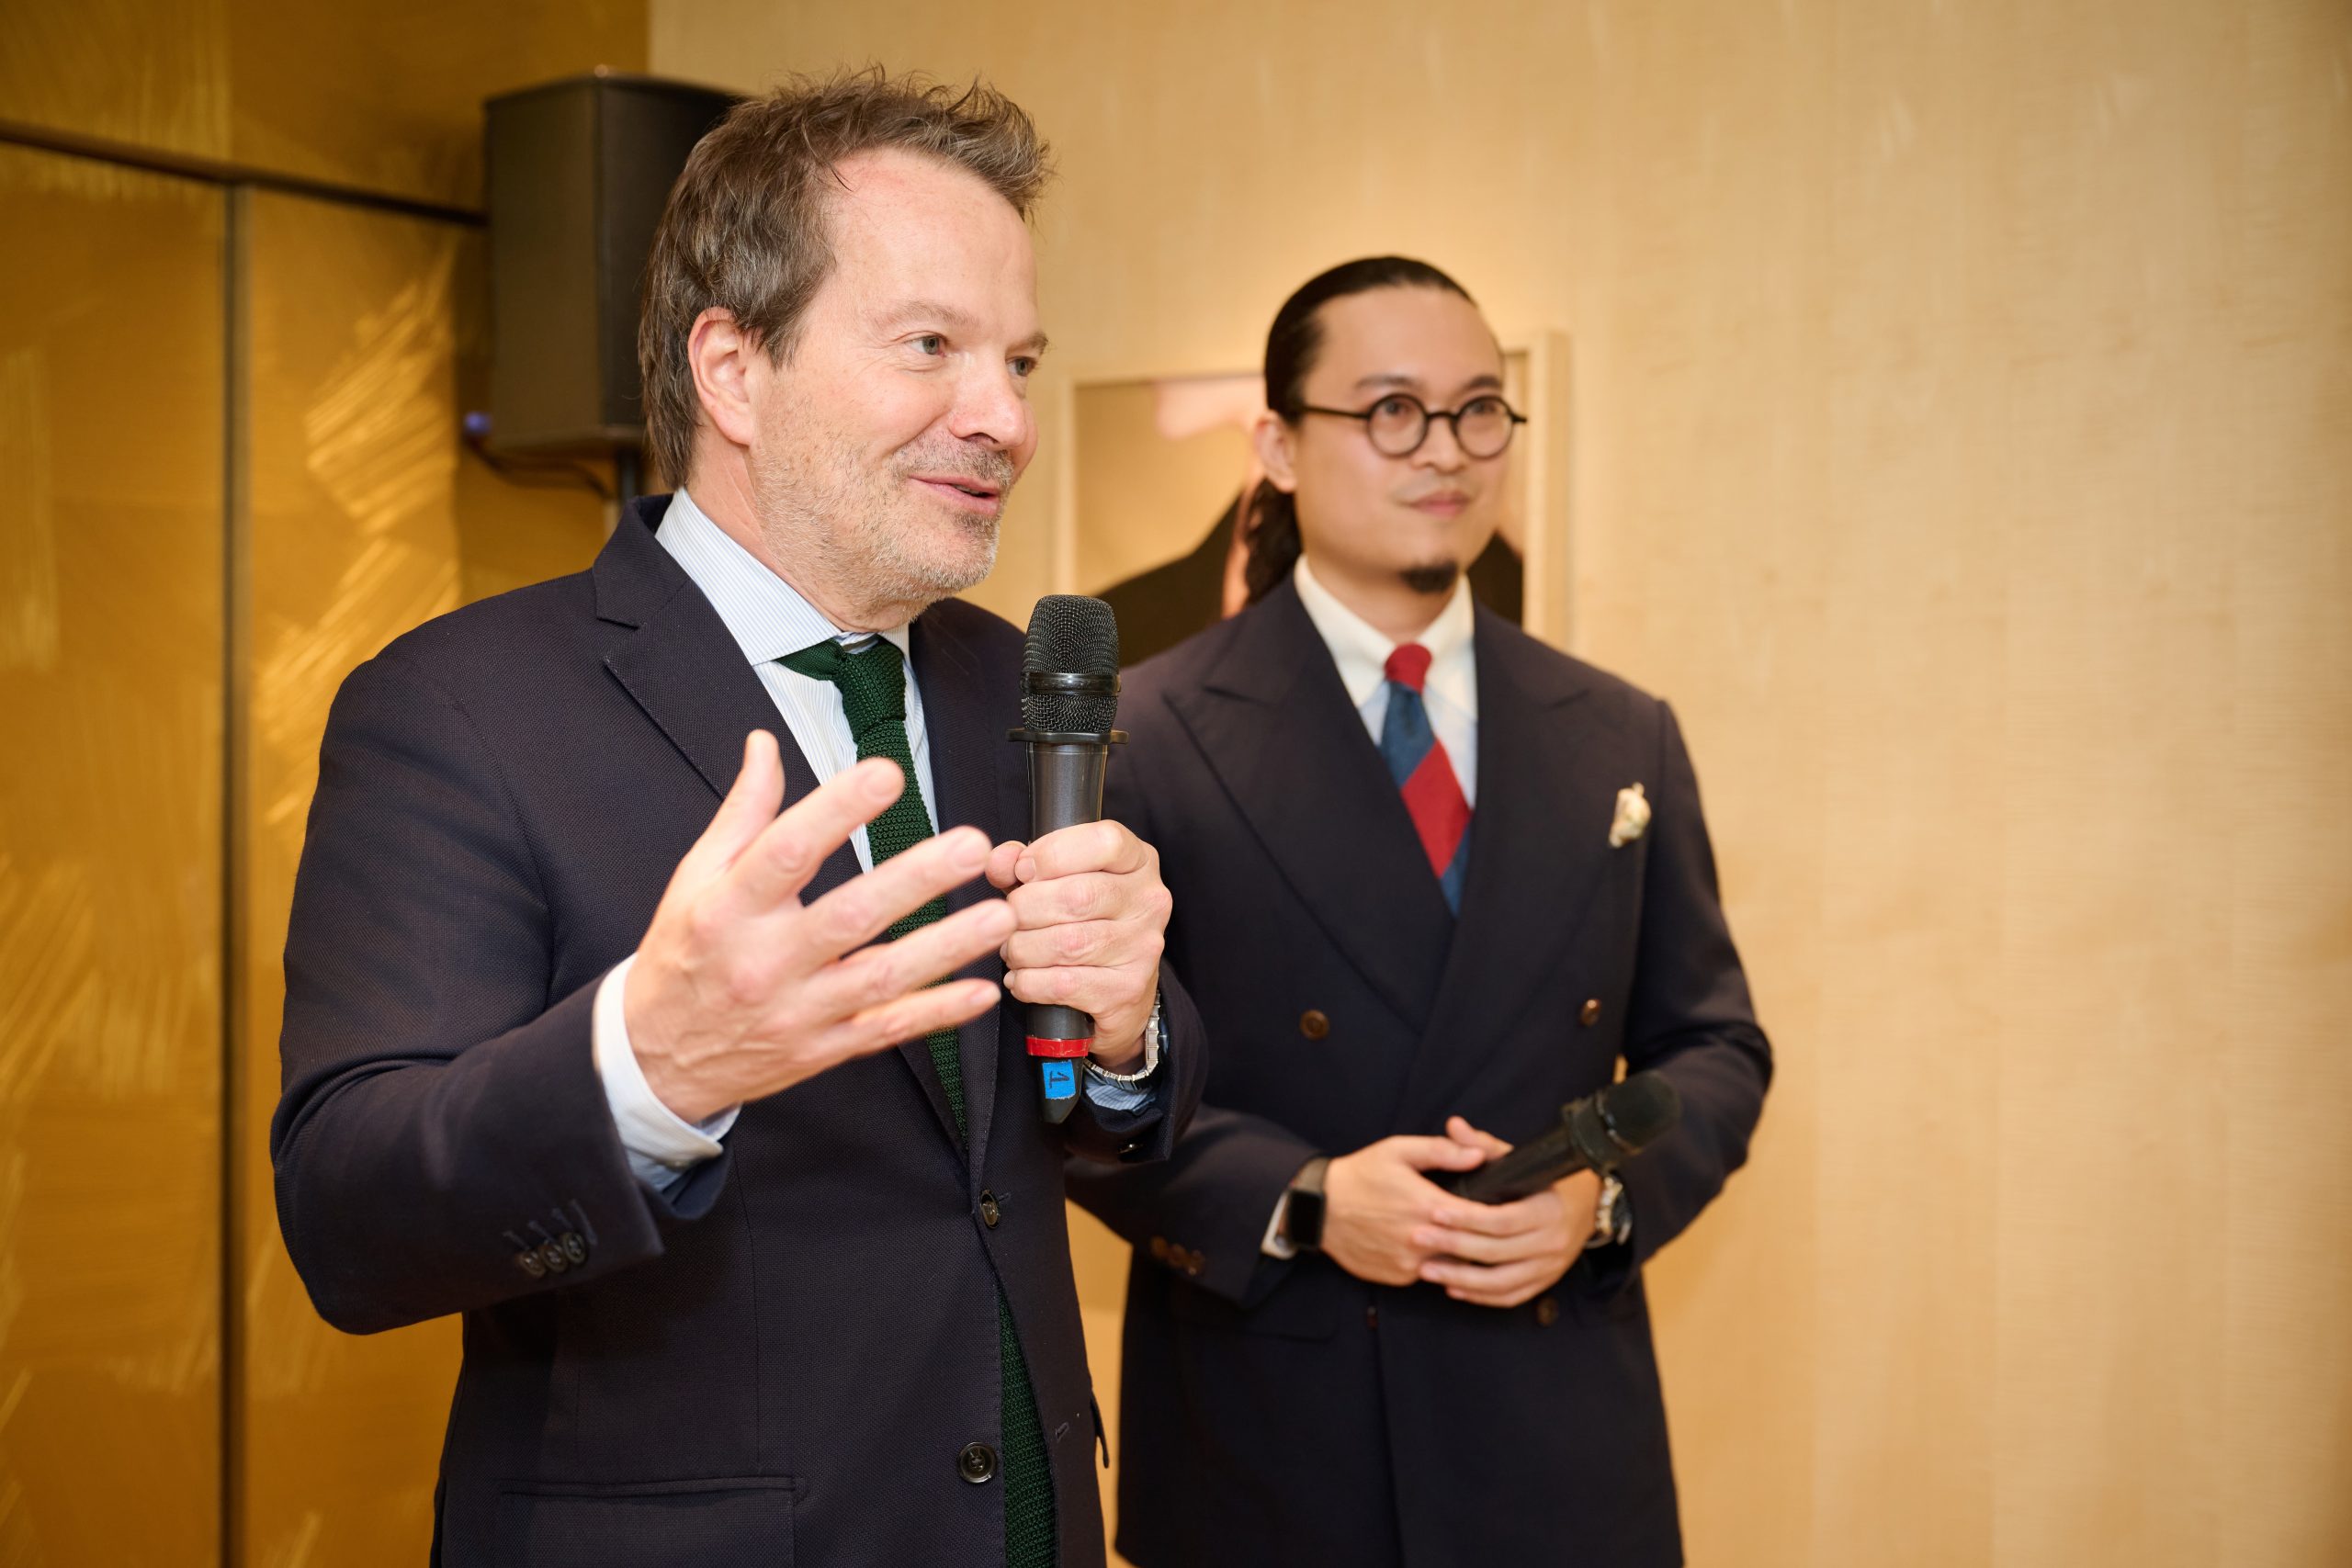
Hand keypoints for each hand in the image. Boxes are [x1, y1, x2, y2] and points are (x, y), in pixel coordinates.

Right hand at [623, 733, 1017, 1122]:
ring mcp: (798, 1011)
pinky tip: (981, 991)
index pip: (786, 850)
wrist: (658, 1058)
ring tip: (998, 915)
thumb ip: (742, 812)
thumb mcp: (695, 878)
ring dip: (946, 947)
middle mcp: (765, 961)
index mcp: (729, 908)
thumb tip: (765, 745)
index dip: (838, 809)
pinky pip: (888, 1030)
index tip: (885, 775)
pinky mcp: (822, 1049)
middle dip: (915, 879)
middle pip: (849, 915)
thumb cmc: (684, 957)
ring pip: (881, 978)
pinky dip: (938, 1013)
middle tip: (969, 845)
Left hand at [985, 822, 1170, 1070]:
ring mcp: (1143, 947)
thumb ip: (1023, 863)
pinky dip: (1028, 981)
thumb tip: (1000, 862)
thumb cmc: (1083, 921)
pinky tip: (1020, 978)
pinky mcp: (1127, 989)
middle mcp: (1149, 901)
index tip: (1023, 871)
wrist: (1117, 987)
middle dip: (1025, 908)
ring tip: (1011, 950)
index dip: (1053, 853)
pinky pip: (1064, 984)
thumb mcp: (1056, 879)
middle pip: (1077, 896)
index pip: (1106, 842)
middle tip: (1006, 919)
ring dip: (1023, 948)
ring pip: (1067, 943)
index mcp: (1138, 861)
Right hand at [1317, 1134, 1491, 1285]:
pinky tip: (1430, 1245)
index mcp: (1426, 1207)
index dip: (1497, 1214)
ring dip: (1458, 1252)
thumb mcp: (1399, 1151)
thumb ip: (1442, 1151)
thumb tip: (1480, 1155)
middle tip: (1494, 1227)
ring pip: (1451, 1264)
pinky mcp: (1397, 1277)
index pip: (1481, 1219)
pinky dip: (1433, 1262)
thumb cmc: (1360, 1174)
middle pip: (1471, 1247)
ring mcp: (1409, 1264)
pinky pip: (1428, 1273)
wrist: (1319, 1208)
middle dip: (1484, 1237)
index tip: (1506, 1208)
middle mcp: (1420, 1241)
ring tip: (1463, 1236)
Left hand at [1412, 1116, 1601, 1307]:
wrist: (1586, 1207)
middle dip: (1453, 1246)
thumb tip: (1454, 1125)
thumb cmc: (1542, 1181)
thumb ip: (1483, 1145)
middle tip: (1417, 1238)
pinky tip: (1452, 1287)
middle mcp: (1551, 1242)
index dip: (1466, 1218)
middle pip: (1496, 1251)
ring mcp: (1549, 1267)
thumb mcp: (1518, 1159)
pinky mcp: (1544, 1283)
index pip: (1501, 1219)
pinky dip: (1479, 1296)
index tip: (1433, 1212)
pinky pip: (1509, 1297)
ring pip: (1500, 1282)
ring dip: (1460, 1279)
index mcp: (1546, 1210)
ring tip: (1426, 1269)